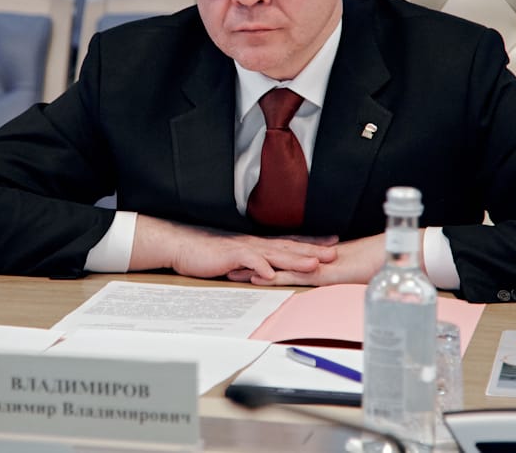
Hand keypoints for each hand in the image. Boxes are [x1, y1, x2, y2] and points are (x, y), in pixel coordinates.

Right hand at [130, 215, 337, 279]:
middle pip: (289, 247)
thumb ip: (255, 263)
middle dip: (313, 250)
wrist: (181, 245)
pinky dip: (260, 267)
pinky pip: (248, 261)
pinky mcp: (230, 255)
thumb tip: (271, 272)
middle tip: (335, 253)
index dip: (312, 242)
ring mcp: (243, 248)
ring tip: (314, 264)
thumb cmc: (207, 253)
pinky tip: (271, 273)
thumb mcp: (237, 258)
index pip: (290, 242)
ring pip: (274, 253)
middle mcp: (254, 243)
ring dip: (295, 259)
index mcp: (258, 244)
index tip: (333, 243)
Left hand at [229, 233, 389, 285]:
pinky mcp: (326, 271)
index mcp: (320, 257)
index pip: (286, 257)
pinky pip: (298, 274)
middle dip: (251, 260)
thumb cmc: (383, 261)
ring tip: (233, 270)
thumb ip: (342, 274)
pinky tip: (261, 278)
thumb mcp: (356, 272)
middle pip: (276, 258)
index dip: (264, 258)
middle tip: (226, 262)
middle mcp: (315, 258)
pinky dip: (278, 275)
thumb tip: (333, 278)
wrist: (400, 252)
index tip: (244, 260)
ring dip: (257, 268)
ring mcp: (319, 264)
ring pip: (281, 265)